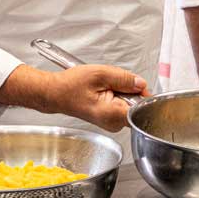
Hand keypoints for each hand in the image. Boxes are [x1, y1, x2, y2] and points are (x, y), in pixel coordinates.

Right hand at [0, 63, 149, 132]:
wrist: (55, 93)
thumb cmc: (71, 85)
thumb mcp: (100, 74)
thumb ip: (124, 78)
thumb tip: (141, 84)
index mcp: (112, 114)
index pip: (142, 109)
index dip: (143, 95)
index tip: (136, 85)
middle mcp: (113, 123)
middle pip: (137, 106)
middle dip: (131, 90)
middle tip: (114, 82)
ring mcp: (111, 123)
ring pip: (130, 104)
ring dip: (123, 92)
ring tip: (106, 86)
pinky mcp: (109, 119)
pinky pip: (123, 105)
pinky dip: (118, 96)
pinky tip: (105, 91)